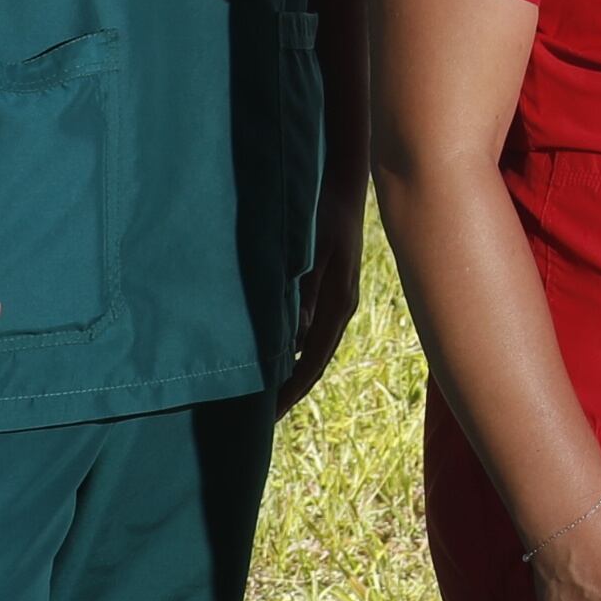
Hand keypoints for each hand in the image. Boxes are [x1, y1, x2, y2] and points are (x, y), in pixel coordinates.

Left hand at [280, 181, 363, 414]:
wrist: (343, 182)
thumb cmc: (324, 213)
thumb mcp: (311, 252)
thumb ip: (302, 294)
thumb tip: (293, 339)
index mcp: (338, 304)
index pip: (312, 363)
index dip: (289, 392)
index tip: (266, 418)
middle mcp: (340, 307)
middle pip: (313, 361)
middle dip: (287, 389)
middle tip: (257, 417)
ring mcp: (337, 297)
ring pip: (310, 346)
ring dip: (288, 367)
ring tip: (258, 390)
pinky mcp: (330, 286)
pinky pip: (309, 327)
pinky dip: (290, 345)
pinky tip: (270, 349)